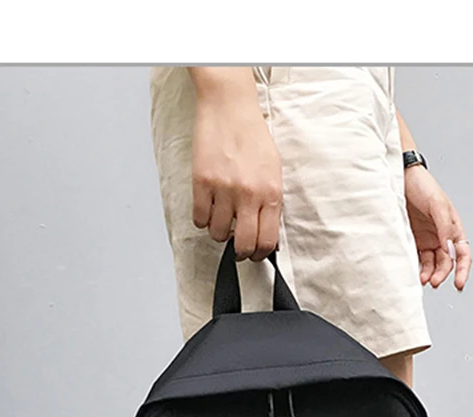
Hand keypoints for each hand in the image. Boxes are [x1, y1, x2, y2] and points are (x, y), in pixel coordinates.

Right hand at [191, 77, 281, 260]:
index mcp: (270, 192)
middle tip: (237, 248)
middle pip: (243, 244)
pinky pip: (199, 218)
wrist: (230, 107)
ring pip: (218, 234)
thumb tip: (266, 230)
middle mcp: (248, 194)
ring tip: (221, 219)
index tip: (255, 253)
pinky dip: (202, 219)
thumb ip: (271, 201)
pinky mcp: (202, 182)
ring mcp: (224, 189)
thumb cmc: (252, 136)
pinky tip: (208, 209)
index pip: (267, 240)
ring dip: (218, 232)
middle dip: (240, 252)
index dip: (260, 254)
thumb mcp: (273, 170)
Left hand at [403, 165, 471, 290]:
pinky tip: (417, 274)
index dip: (463, 269)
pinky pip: (419, 260)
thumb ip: (444, 227)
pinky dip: (419, 269)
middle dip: (443, 274)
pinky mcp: (413, 241)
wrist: (400, 178)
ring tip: (424, 280)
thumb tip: (449, 249)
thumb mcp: (437, 204)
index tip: (459, 283)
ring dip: (431, 274)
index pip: (463, 254)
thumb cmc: (422, 185)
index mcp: (453, 227)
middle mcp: (441, 236)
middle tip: (435, 282)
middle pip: (447, 263)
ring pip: (433, 264)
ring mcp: (427, 240)